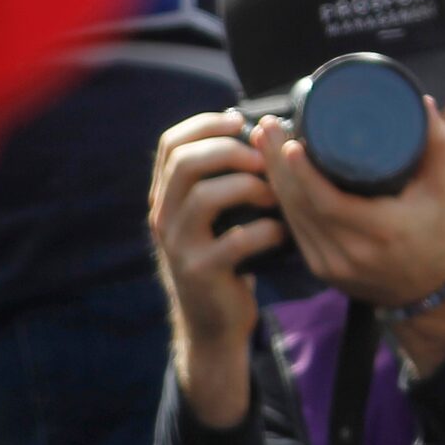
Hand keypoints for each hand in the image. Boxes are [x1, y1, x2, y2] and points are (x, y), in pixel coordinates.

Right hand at [150, 112, 287, 427]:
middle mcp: (163, 218)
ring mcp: (178, 247)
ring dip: (249, 187)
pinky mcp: (201, 273)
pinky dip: (265, 230)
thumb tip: (259, 132)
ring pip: (206, 197)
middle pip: (185, 163)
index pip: (170, 144)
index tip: (239, 119)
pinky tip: (281, 233)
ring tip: (275, 194)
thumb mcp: (210, 218)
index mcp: (165, 196)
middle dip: (230, 150)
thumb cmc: (224, 258)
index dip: (204, 123)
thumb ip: (218, 180)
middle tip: (263, 158)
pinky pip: (235, 241)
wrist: (212, 325)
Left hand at [254, 102, 444, 311]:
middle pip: (301, 206)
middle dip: (277, 165)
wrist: (426, 289)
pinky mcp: (320, 269)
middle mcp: (350, 253)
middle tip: (266, 126)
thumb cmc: (433, 232)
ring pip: (292, 218)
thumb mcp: (441, 190)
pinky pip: (294, 230)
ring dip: (273, 179)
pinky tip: (271, 174)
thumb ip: (436, 146)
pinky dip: (282, 200)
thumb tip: (423, 102)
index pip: (329, 203)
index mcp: (379, 231)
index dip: (304, 174)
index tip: (289, 142)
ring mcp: (331, 265)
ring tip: (262, 141)